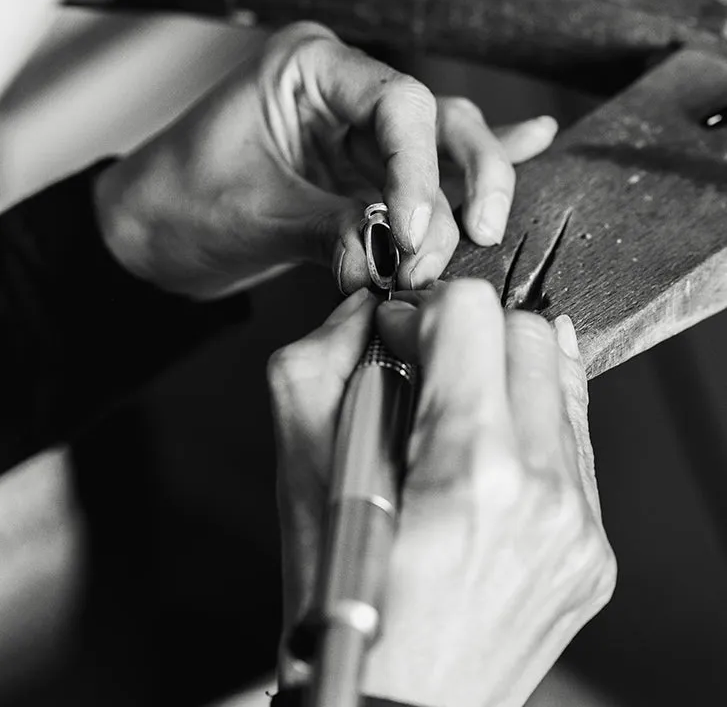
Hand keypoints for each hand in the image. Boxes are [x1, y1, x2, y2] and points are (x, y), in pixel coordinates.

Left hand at [94, 23, 556, 297]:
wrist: (148, 238)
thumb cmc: (177, 206)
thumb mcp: (255, 216)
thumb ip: (334, 230)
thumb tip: (397, 259)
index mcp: (308, 67)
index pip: (399, 103)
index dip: (420, 169)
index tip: (417, 232)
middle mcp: (344, 89)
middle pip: (437, 118)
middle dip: (465, 179)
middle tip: (477, 237)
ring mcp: (359, 130)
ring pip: (444, 145)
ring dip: (469, 193)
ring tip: (487, 232)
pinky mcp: (366, 170)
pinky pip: (429, 162)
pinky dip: (477, 162)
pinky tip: (532, 141)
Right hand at [269, 282, 615, 706]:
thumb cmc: (343, 608)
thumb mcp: (299, 468)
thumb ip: (321, 362)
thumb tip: (366, 310)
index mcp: (472, 468)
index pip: (475, 311)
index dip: (423, 311)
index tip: (398, 338)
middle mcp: (543, 493)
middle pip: (531, 332)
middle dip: (472, 334)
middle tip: (427, 370)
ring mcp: (579, 525)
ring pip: (561, 382)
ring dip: (506, 377)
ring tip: (456, 415)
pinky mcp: (594, 548)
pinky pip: (575, 446)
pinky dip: (530, 430)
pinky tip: (486, 459)